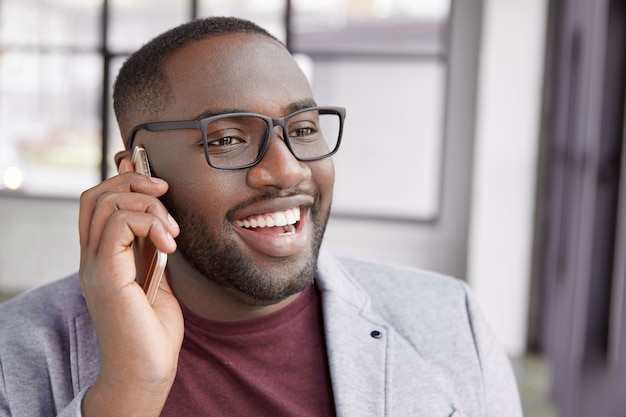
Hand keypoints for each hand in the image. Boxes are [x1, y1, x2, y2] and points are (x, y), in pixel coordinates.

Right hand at [78, 157, 182, 415]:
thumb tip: (164, 216)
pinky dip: (150, 223)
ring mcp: (95, 266)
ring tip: (172, 234)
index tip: (159, 185)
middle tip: (166, 196)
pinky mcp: (106, 275)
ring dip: (149, 207)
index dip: (125, 180)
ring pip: (107, 203)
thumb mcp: (158, 277)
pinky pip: (120, 224)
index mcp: (103, 256)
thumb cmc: (154, 329)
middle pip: (96, 194)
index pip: (98, 201)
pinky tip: (169, 245)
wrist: (147, 369)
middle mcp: (92, 257)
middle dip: (134, 182)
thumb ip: (153, 247)